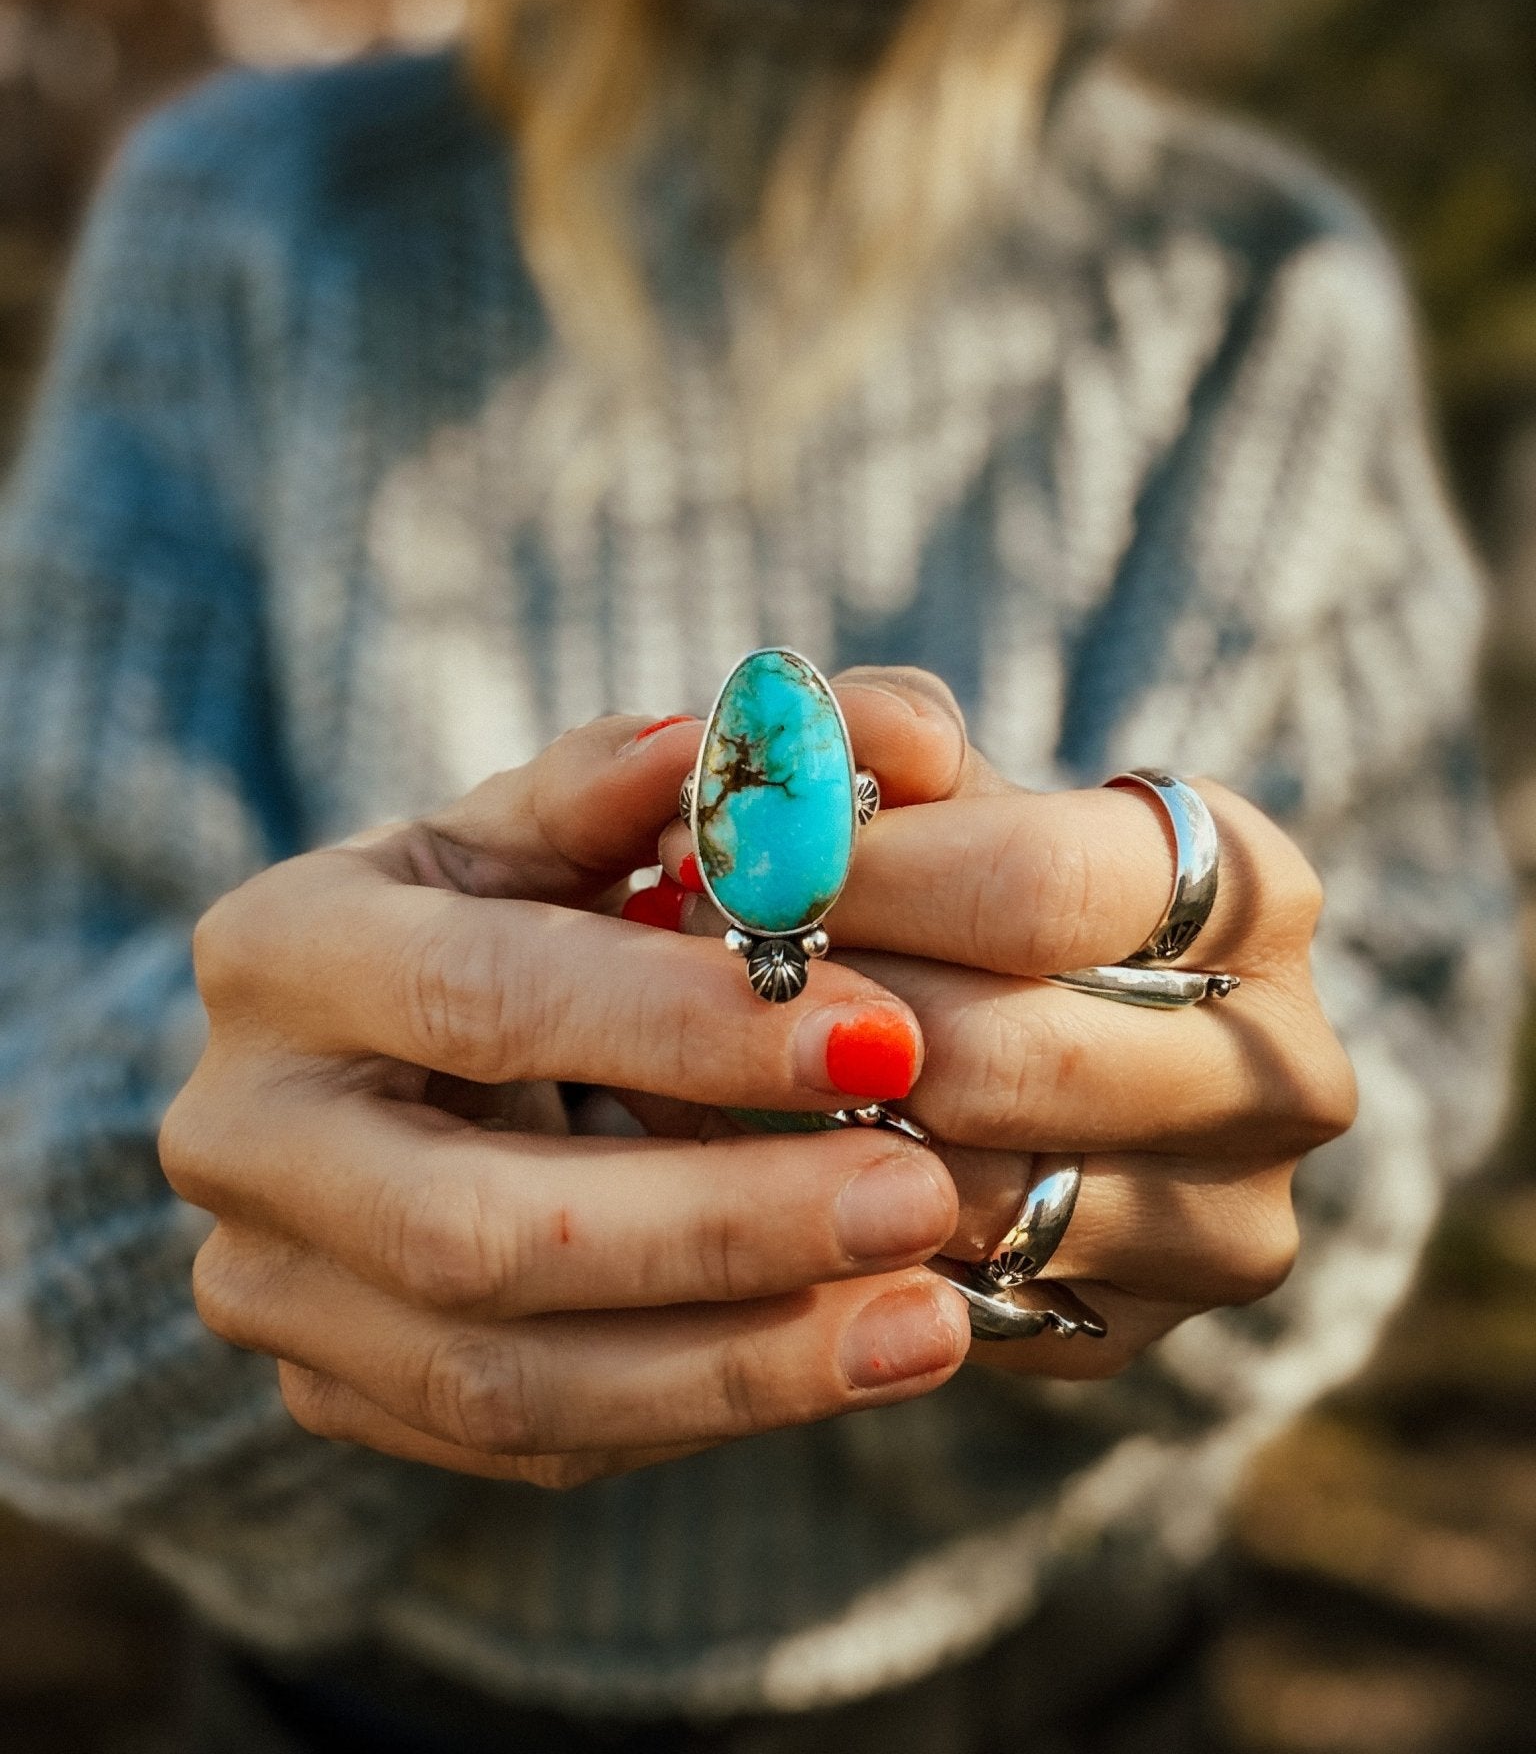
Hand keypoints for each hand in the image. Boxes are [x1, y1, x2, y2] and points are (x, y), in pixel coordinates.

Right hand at [160, 709, 980, 1487]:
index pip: (482, 994)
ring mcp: (274, 1286)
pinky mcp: (336, 1393)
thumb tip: (737, 741)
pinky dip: (703, 1406)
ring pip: (501, 1378)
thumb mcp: (541, 829)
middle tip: (918, 1196)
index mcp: (281, 950)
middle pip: (475, 1229)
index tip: (883, 1034)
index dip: (680, 1023)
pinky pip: (531, 1438)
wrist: (388, 1056)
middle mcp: (239, 1132)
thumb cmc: (497, 910)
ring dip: (737, 1361)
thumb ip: (624, 788)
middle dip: (717, 1222)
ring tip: (923, 1317)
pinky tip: (852, 1360)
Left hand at [659, 669, 1356, 1377]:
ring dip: (808, 1122)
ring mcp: (1226, 1222)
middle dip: (821, 1005)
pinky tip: (772, 1150)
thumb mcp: (946, 788)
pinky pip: (942, 1293)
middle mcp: (1285, 1070)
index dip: (865, 874)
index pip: (1040, 888)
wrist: (1027, 1043)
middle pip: (1000, 1056)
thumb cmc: (975, 881)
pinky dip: (834, 1223)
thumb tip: (824, 727)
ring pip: (964, 1191)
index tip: (735, 861)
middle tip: (703, 964)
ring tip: (720, 1046)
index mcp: (1259, 895)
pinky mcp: (1135, 1333)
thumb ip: (883, 738)